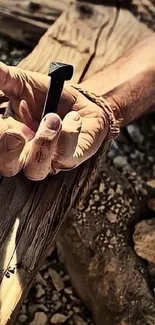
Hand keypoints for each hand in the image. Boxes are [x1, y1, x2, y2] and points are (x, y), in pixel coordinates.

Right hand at [0, 62, 108, 179]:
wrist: (80, 101)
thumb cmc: (47, 95)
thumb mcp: (22, 83)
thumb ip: (4, 78)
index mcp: (8, 136)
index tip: (1, 122)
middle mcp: (24, 154)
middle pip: (6, 167)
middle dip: (7, 152)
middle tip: (15, 134)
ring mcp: (47, 160)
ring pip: (35, 170)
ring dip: (42, 144)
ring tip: (53, 119)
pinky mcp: (69, 160)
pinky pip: (64, 158)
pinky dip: (69, 135)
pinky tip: (73, 118)